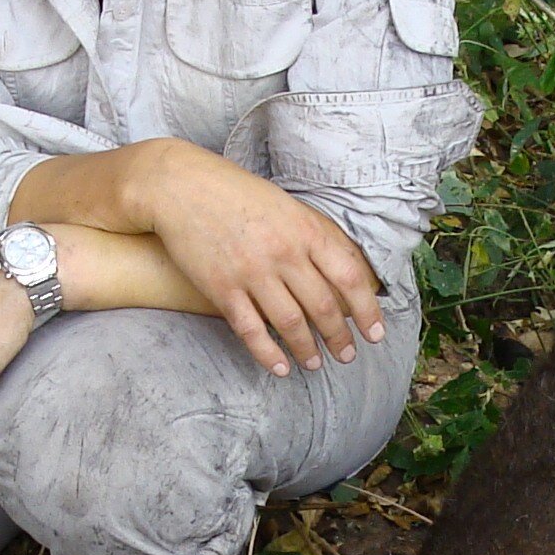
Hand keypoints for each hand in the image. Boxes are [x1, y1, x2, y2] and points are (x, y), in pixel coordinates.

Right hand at [134, 143, 386, 377]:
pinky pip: (251, 330)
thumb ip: (315, 236)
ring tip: (315, 364)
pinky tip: (281, 367)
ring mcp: (251, 272)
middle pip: (322, 306)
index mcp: (304, 230)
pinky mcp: (222, 288)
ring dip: (308, 350)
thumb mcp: (286, 205)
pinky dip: (269, 354)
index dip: (366, 310)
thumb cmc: (236, 194)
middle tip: (346, 355)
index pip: (349, 277)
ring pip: (290, 323)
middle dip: (339, 337)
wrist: (179, 187)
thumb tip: (348, 269)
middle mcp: (283, 253)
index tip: (374, 332)